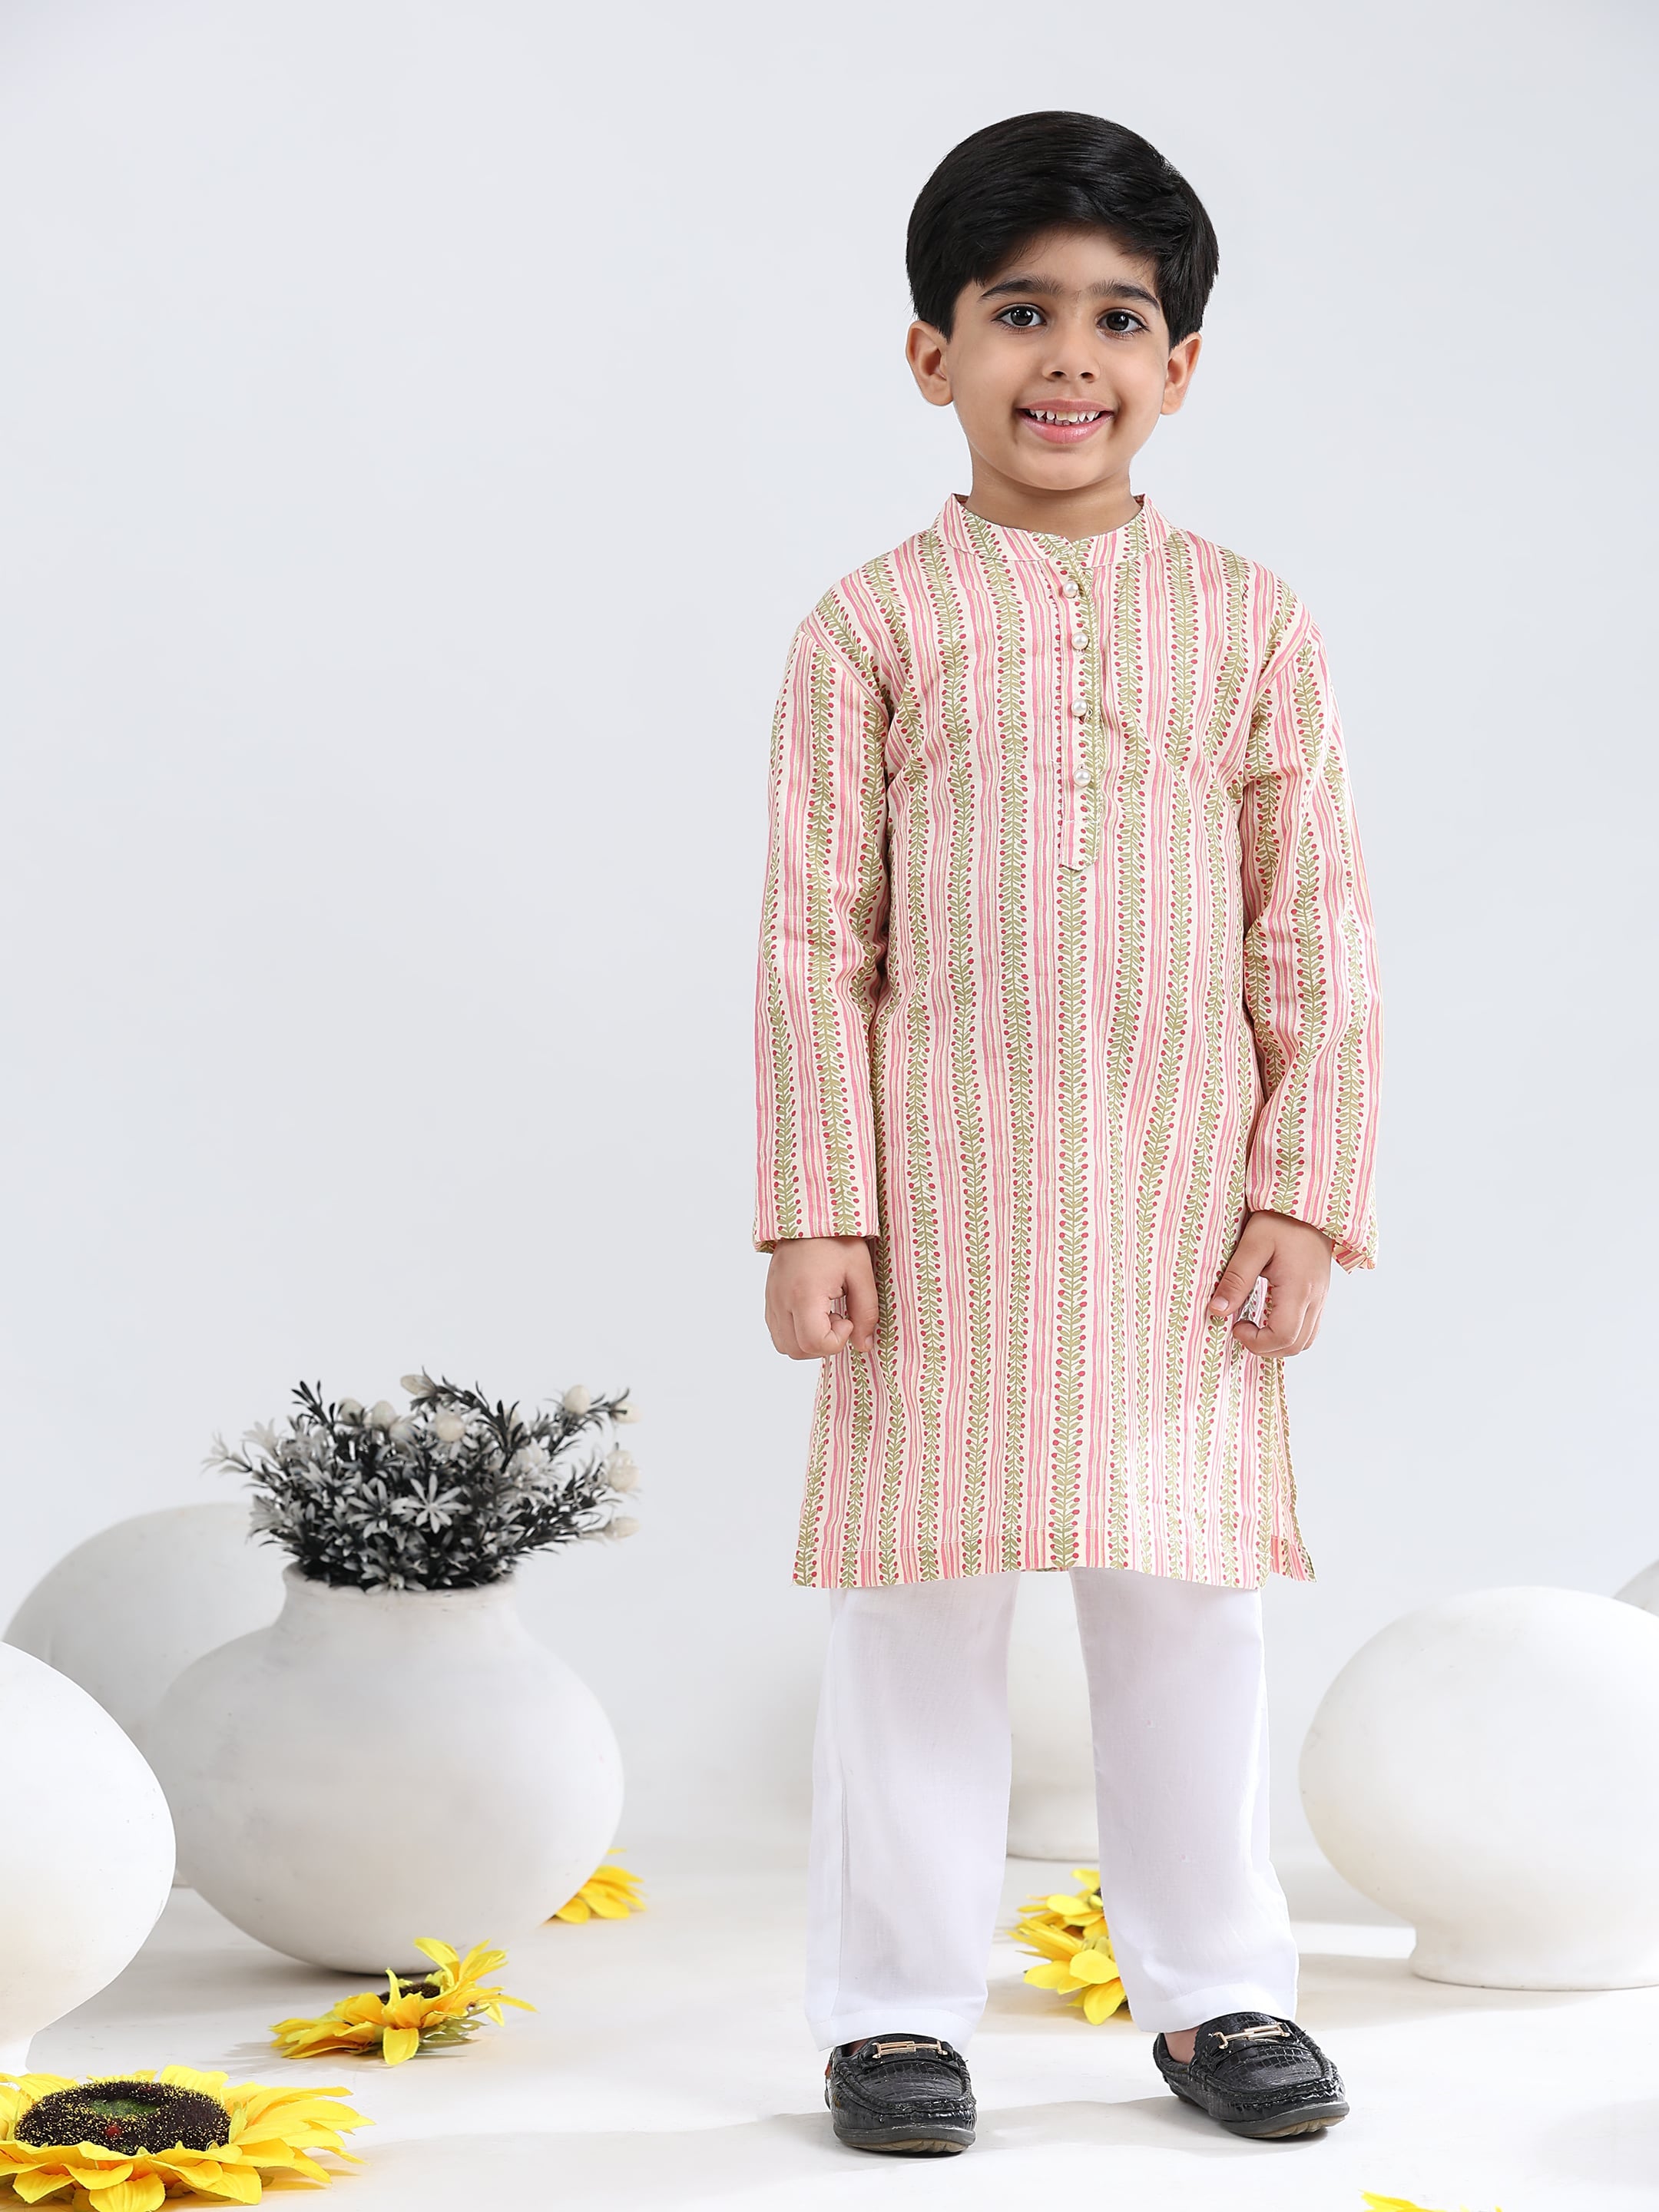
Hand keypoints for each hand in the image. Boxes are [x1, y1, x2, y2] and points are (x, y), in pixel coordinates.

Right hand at [765, 1236, 878, 1359]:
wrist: (809, 1216)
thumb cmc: (837, 1239)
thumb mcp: (861, 1272)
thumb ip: (866, 1311)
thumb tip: (863, 1345)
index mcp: (804, 1293)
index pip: (813, 1343)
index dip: (835, 1342)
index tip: (847, 1319)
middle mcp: (781, 1299)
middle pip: (796, 1350)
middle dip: (822, 1345)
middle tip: (838, 1318)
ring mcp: (771, 1299)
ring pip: (783, 1345)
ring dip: (808, 1342)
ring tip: (825, 1315)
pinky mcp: (769, 1298)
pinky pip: (777, 1331)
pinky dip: (795, 1333)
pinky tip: (813, 1312)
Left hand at [1207, 1211, 1333, 1356]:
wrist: (1308, 1206)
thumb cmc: (1280, 1219)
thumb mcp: (1252, 1244)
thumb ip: (1236, 1279)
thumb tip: (1217, 1310)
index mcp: (1299, 1288)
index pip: (1283, 1337)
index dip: (1256, 1341)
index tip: (1235, 1325)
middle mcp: (1315, 1299)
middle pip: (1295, 1346)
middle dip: (1264, 1347)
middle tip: (1240, 1327)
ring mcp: (1321, 1298)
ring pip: (1305, 1341)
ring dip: (1277, 1343)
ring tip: (1253, 1324)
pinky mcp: (1320, 1295)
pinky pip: (1309, 1328)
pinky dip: (1288, 1333)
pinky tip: (1268, 1317)